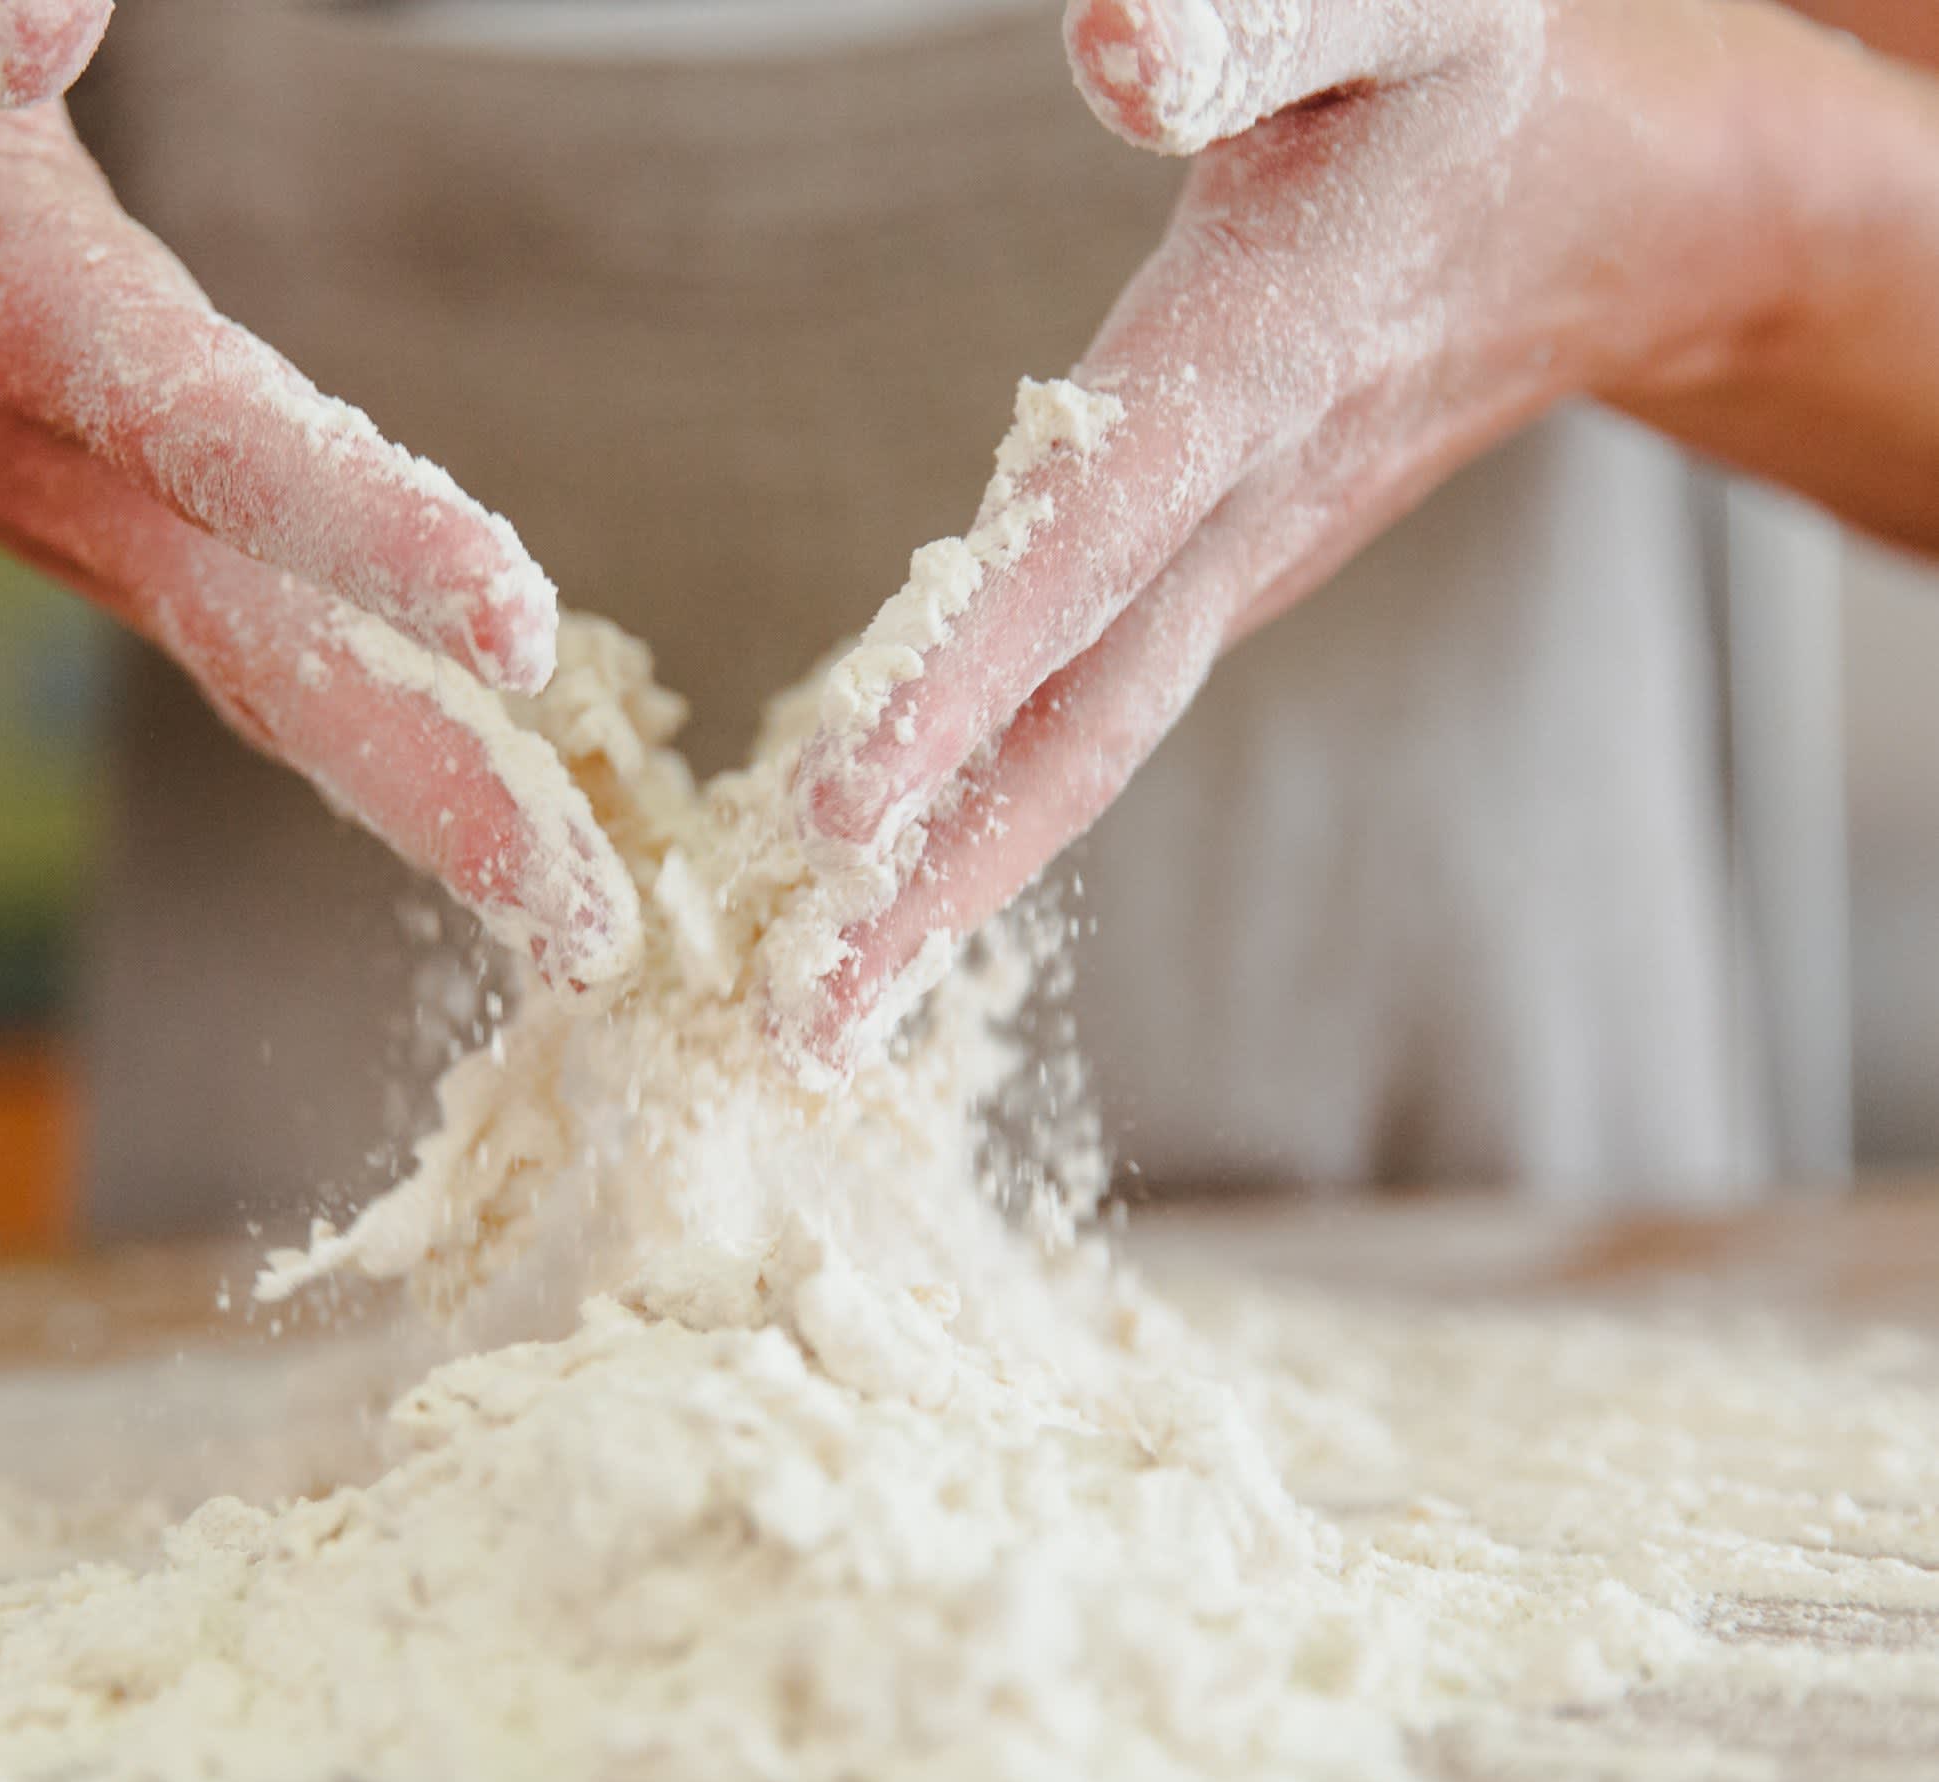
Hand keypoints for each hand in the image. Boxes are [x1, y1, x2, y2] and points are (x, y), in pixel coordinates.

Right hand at [0, 0, 637, 988]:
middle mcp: (108, 503)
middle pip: (292, 675)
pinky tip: (525, 823)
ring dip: (452, 821)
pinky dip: (415, 767)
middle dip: (442, 795)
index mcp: (51, 360)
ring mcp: (136, 561)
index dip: (371, 536)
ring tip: (589, 930)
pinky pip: (304, 687)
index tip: (515, 625)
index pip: (233, 454)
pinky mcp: (161, 570)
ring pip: (307, 711)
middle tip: (588, 927)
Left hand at [778, 0, 1938, 1066]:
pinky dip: (1002, 805)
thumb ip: (1256, 26)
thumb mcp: (1406, 7)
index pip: (1090, 546)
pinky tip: (907, 873)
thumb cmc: (1494, 90)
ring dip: (961, 881)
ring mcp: (1243, 563)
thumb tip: (1105, 42)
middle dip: (945, 872)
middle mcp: (1246, 508)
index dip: (969, 672)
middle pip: (1087, 722)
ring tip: (828, 1013)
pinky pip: (1105, 708)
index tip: (844, 799)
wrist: (1635, 215)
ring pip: (1094, 744)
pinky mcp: (1231, 576)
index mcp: (1258, 366)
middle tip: (805, 1020)